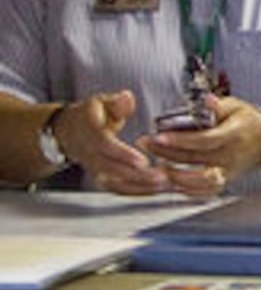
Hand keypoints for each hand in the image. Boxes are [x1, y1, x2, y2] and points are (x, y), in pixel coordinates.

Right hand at [54, 90, 173, 195]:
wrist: (68, 132)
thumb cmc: (92, 115)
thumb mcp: (101, 102)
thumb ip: (116, 102)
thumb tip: (126, 98)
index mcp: (89, 130)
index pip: (104, 145)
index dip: (122, 155)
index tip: (142, 161)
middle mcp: (89, 152)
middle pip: (111, 168)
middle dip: (137, 175)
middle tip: (161, 176)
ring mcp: (93, 167)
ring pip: (115, 182)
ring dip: (139, 186)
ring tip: (164, 184)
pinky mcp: (100, 177)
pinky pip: (117, 188)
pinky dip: (136, 191)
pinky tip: (156, 189)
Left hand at [139, 94, 260, 196]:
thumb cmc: (246, 121)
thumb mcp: (235, 106)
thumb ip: (218, 105)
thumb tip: (206, 101)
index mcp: (234, 135)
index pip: (205, 140)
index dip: (181, 140)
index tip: (159, 136)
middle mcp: (230, 156)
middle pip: (194, 159)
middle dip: (165, 153)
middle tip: (145, 144)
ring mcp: (228, 171)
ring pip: (197, 180)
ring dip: (173, 175)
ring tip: (154, 166)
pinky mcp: (224, 181)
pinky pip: (204, 192)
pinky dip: (186, 190)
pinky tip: (170, 181)